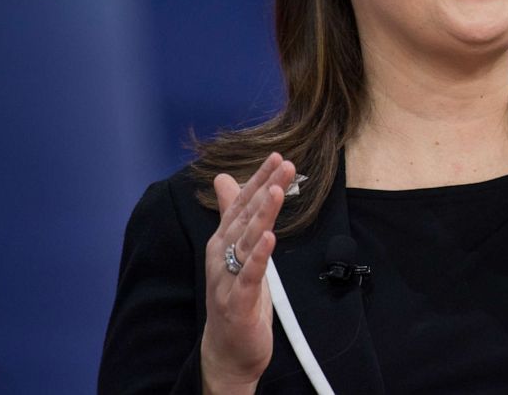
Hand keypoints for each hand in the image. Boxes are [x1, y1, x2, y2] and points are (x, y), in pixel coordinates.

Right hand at [201, 153, 293, 393]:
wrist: (228, 350)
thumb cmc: (235, 295)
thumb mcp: (236, 249)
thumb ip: (232, 214)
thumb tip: (224, 178)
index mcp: (224, 240)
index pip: (243, 203)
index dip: (260, 179)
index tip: (279, 157)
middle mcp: (221, 255)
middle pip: (246, 216)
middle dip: (266, 188)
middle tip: (286, 164)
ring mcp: (227, 278)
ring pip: (246, 241)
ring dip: (262, 215)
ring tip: (276, 191)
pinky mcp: (237, 302)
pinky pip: (248, 276)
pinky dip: (258, 256)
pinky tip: (269, 238)